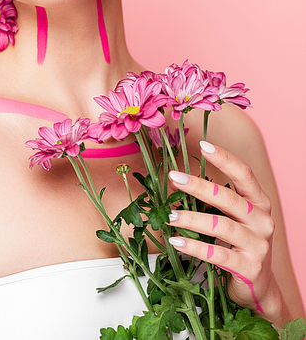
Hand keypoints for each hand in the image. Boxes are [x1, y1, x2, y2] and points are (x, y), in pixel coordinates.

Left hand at [166, 141, 287, 321]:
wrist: (259, 287)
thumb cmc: (240, 244)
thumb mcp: (234, 218)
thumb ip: (215, 201)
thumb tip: (178, 180)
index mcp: (259, 203)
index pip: (244, 174)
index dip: (225, 158)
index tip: (203, 145)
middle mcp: (262, 221)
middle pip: (229, 198)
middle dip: (199, 186)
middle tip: (174, 178)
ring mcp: (258, 245)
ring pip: (222, 226)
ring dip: (192, 219)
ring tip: (170, 215)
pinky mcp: (249, 268)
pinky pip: (218, 254)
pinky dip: (195, 247)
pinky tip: (177, 241)